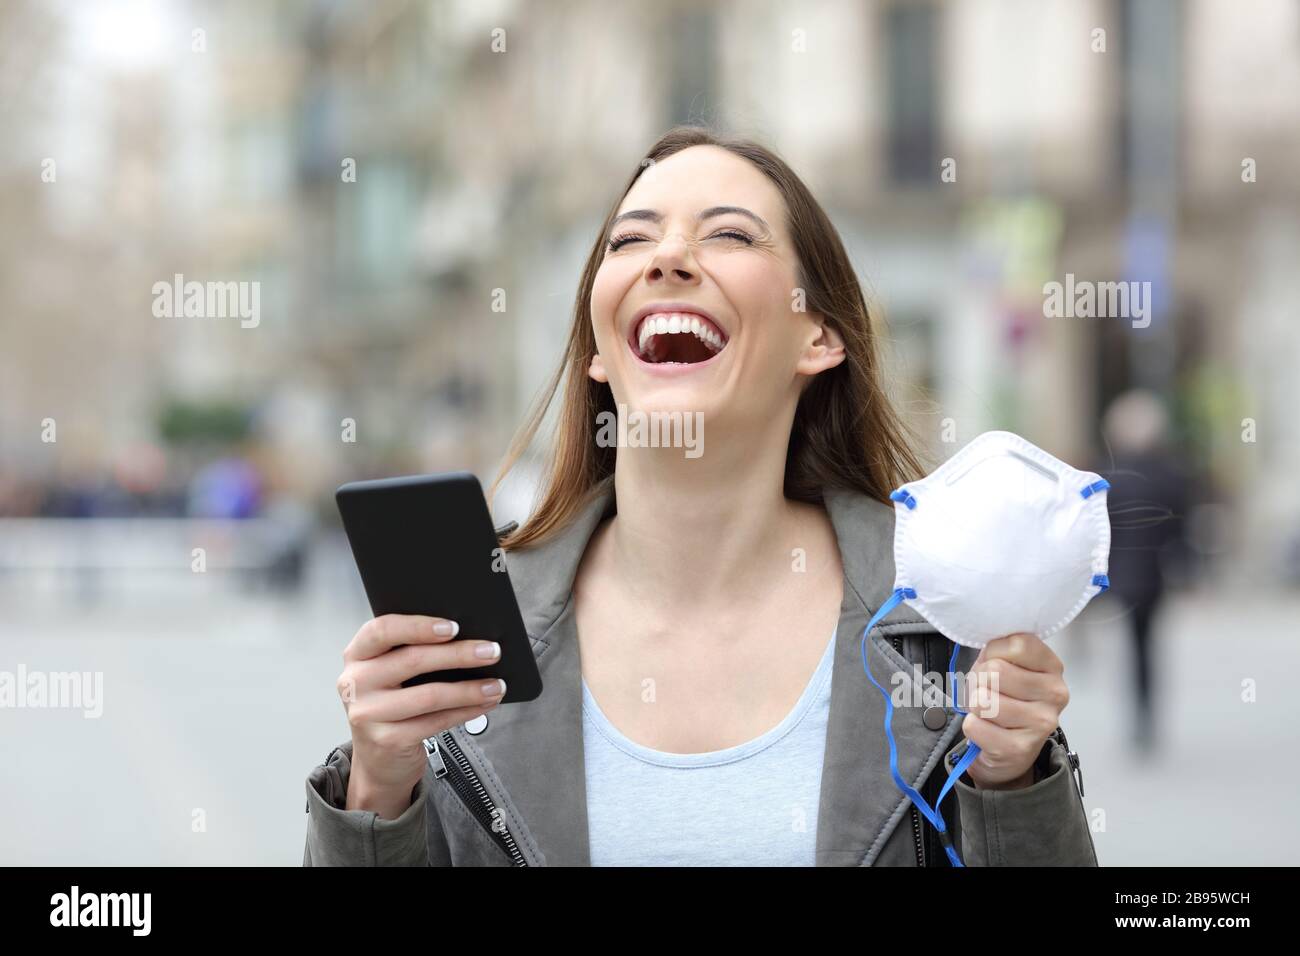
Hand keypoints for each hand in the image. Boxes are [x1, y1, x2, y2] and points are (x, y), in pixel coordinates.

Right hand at [337, 614, 506, 817]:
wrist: (378, 761)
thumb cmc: (392, 706)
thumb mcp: (389, 675)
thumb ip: (411, 653)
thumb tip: (468, 638)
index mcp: (357, 655)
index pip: (382, 630)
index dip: (419, 626)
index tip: (454, 627)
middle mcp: (355, 682)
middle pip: (412, 660)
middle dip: (459, 654)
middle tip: (491, 652)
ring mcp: (368, 714)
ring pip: (429, 694)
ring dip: (470, 689)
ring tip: (496, 685)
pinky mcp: (387, 740)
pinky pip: (436, 721)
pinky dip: (466, 711)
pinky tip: (484, 704)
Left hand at [960, 633, 1067, 790]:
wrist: (1009, 750)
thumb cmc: (1005, 699)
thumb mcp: (1006, 665)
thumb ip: (1000, 649)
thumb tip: (985, 639)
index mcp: (1052, 666)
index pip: (1017, 644)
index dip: (993, 651)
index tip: (995, 662)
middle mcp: (1054, 694)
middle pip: (995, 671)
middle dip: (980, 680)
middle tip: (988, 691)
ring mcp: (1041, 723)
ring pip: (982, 699)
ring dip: (975, 704)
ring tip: (987, 711)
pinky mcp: (1020, 749)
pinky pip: (974, 725)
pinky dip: (972, 726)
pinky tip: (987, 730)